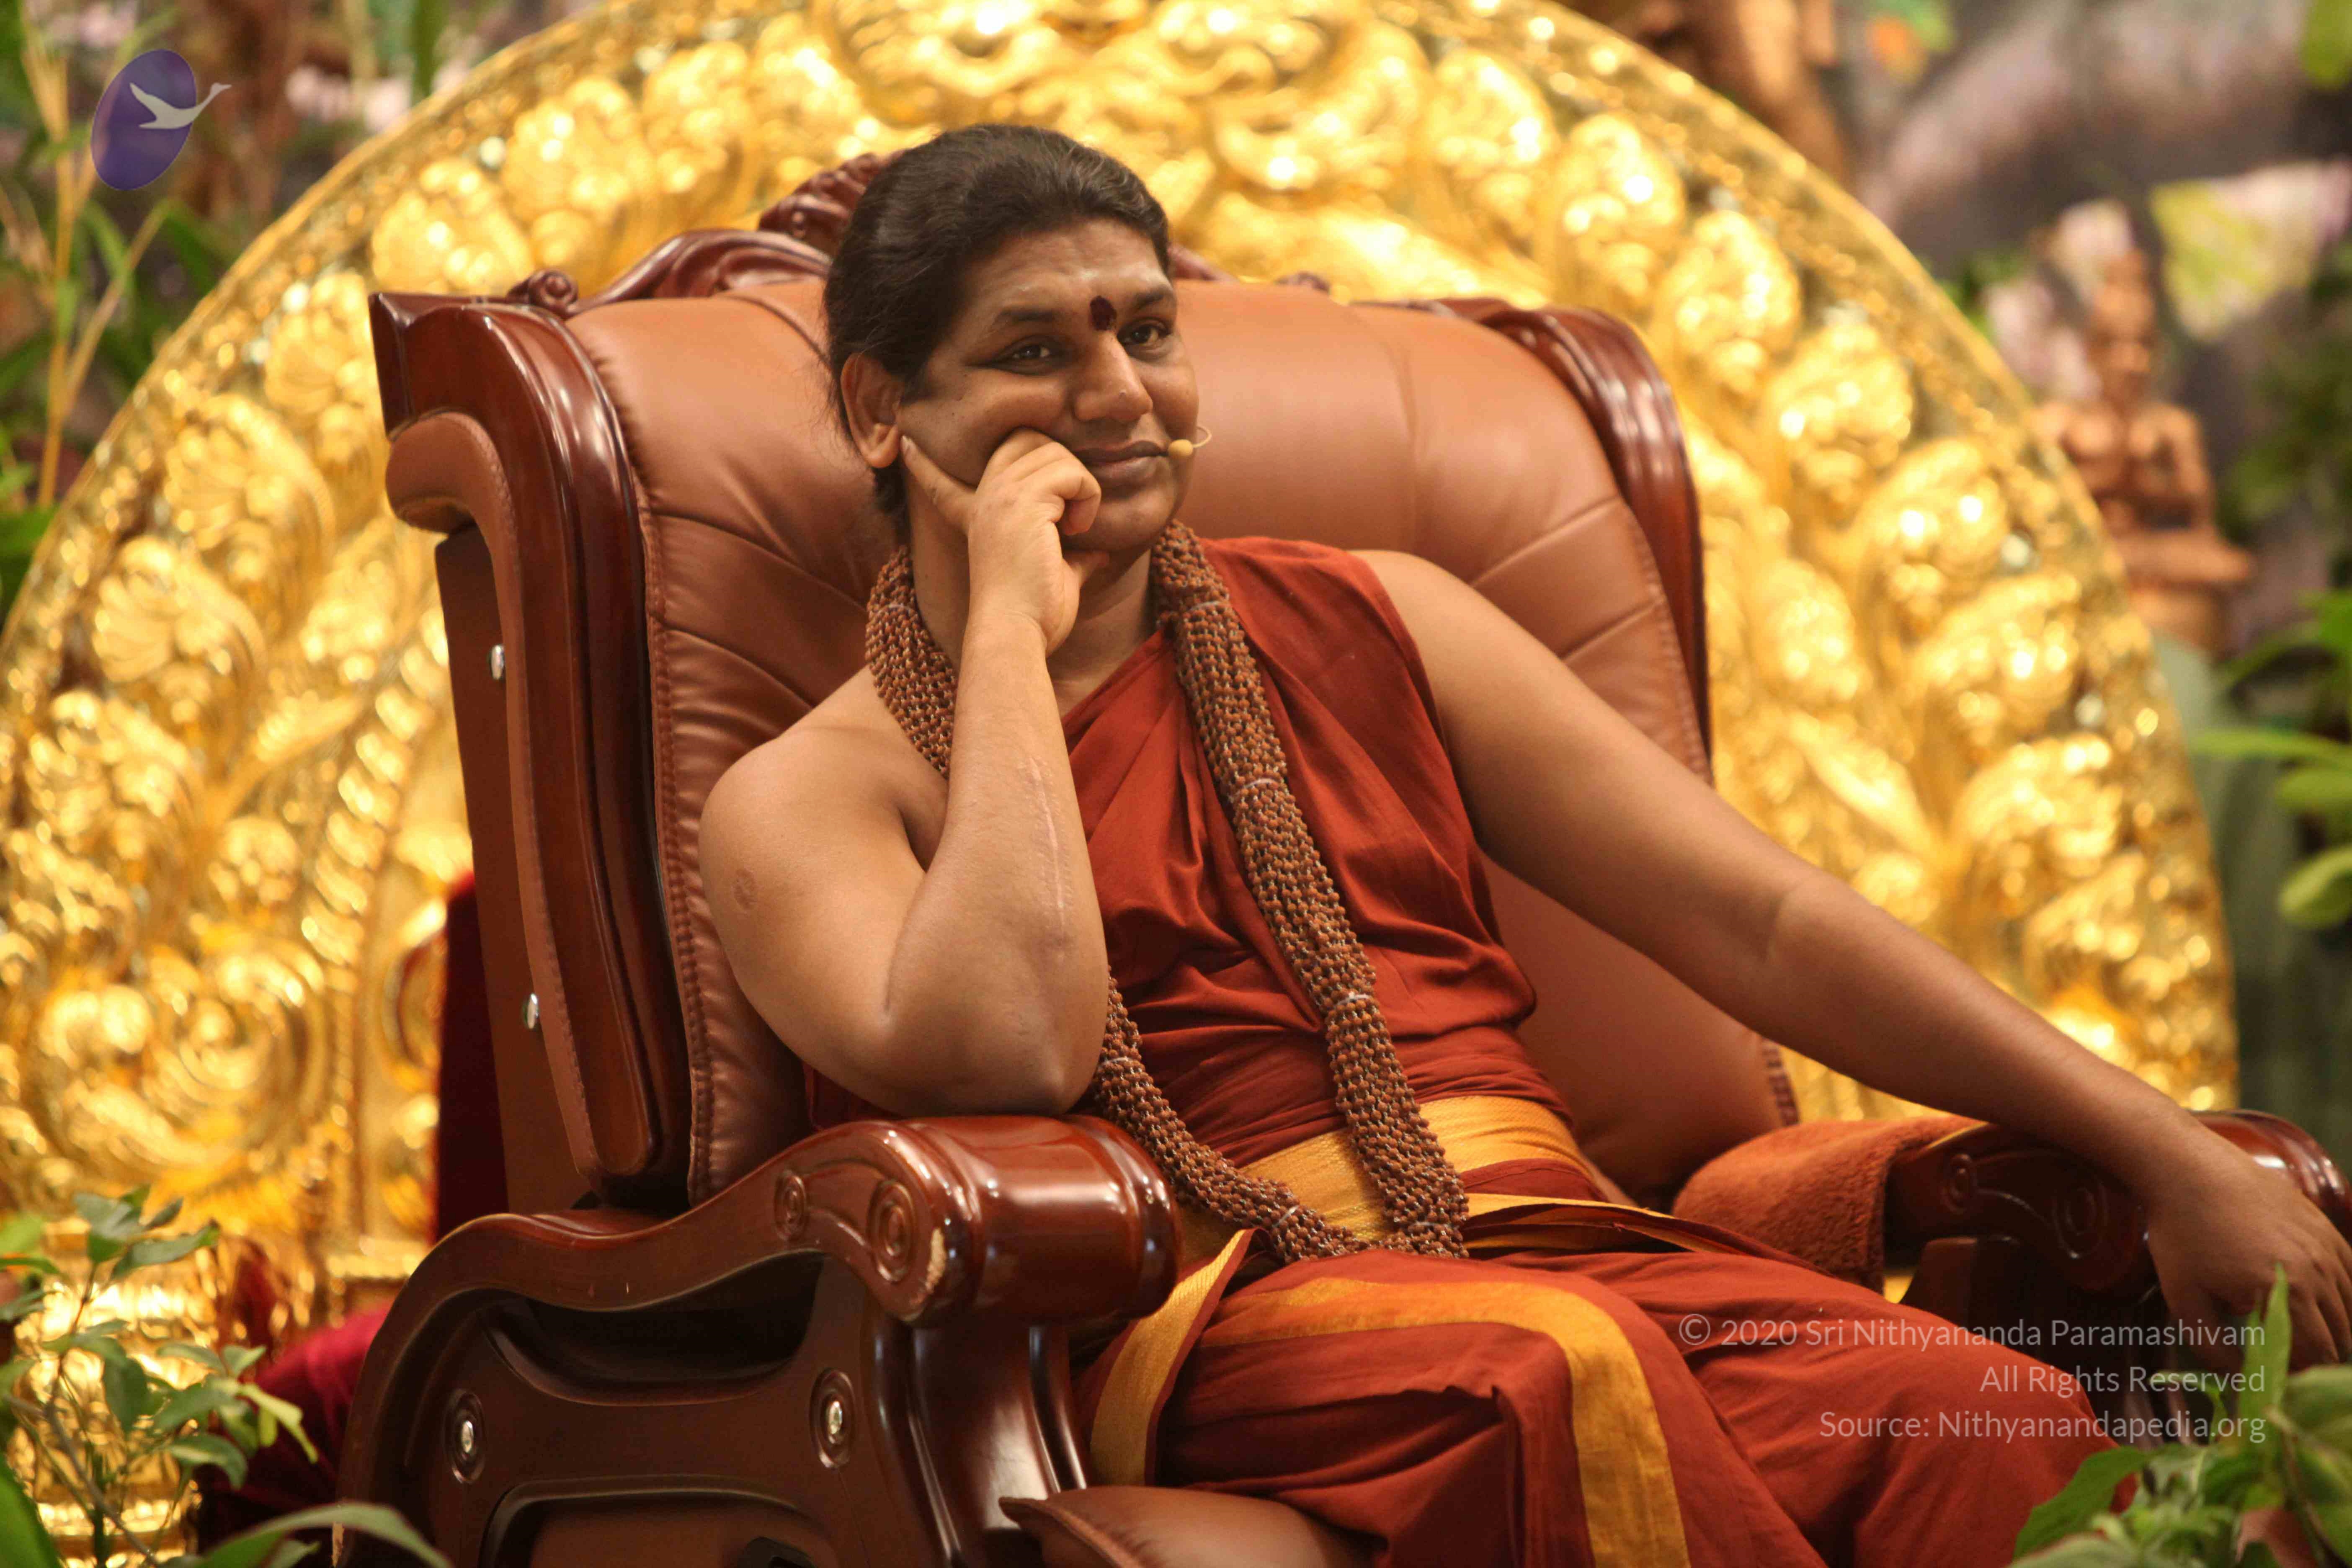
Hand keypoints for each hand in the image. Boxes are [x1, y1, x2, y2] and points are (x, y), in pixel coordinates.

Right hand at [901, 430, 1106, 654]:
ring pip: (1055, 452)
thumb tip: (1097, 555)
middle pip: (1028, 439)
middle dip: (1064, 465)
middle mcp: (986, 497)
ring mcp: (1000, 495)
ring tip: (1076, 527)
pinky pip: (1071, 472)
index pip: (946, 480)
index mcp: (981, 515)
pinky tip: (1077, 529)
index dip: (925, 465)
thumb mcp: (1051, 576)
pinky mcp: (1022, 502)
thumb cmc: (1034, 615)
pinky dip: (1088, 496)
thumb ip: (1070, 557)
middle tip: (1071, 514)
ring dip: (1082, 485)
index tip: (906, 446)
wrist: (1016, 632)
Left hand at [2143, 1138, 2351, 1369]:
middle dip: (2313, 1358)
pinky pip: (2349, 1277)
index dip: (2298, 1378)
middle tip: (2281, 1361)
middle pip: (2338, 1338)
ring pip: (2349, 1310)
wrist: (2187, 1168)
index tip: (2275, 1382)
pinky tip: (2305, 1301)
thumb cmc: (2181, 1235)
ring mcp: (2327, 1246)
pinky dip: (2336, 1298)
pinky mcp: (2326, 1229)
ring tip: (2290, 1334)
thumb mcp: (2185, 1301)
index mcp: (2286, 1291)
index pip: (2315, 1357)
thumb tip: (2244, 1385)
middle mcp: (2318, 1270)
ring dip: (2327, 1330)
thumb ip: (2217, 1352)